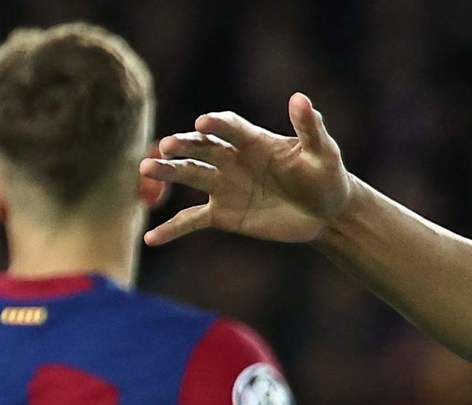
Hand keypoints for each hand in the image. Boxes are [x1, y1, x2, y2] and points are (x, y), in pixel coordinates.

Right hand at [142, 95, 352, 247]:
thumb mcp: (323, 153)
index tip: (202, 124)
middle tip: (164, 147)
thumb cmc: (326, 177)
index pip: (229, 127)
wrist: (326, 213)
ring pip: (189, 176)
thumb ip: (310, 127)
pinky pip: (191, 220)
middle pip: (200, 149)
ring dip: (167, 173)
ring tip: (144, 170)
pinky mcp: (222, 214)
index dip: (217, 124)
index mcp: (253, 140)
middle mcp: (232, 159)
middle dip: (182, 147)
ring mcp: (223, 186)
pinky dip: (171, 229)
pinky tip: (150, 238)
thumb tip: (301, 99)